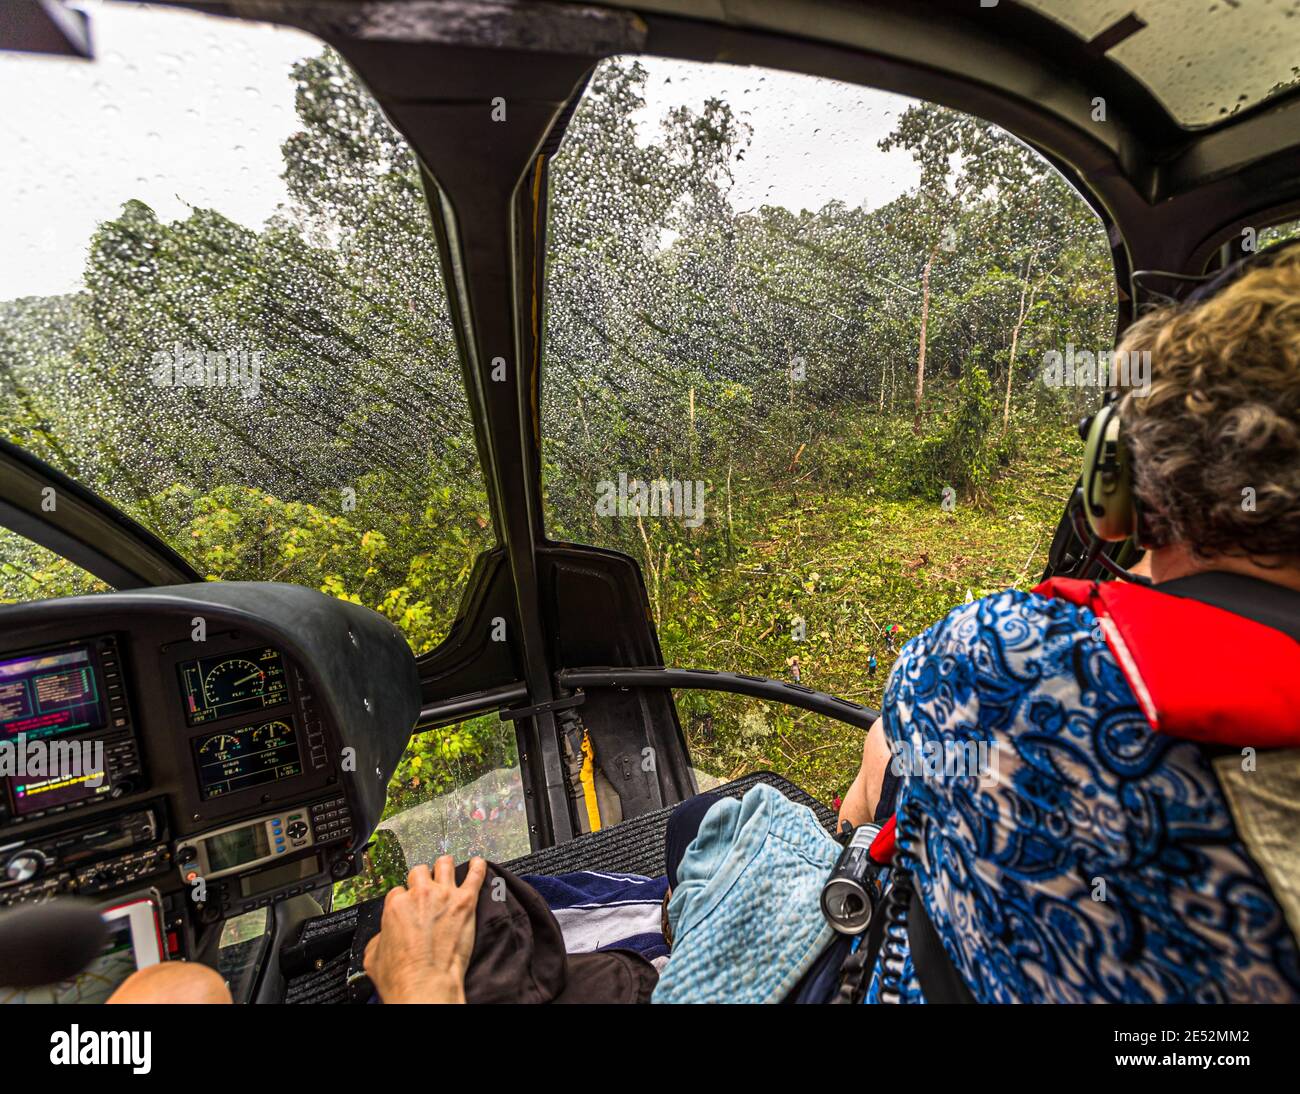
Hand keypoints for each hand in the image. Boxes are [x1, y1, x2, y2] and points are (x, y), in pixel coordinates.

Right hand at [363, 855, 485, 1003]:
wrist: (425, 985)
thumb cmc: (401, 976)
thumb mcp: (373, 956)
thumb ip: (379, 937)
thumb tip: (384, 936)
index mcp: (396, 905)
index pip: (398, 891)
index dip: (403, 900)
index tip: (408, 907)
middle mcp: (420, 895)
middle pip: (419, 873)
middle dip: (421, 880)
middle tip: (425, 890)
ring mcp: (444, 896)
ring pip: (444, 865)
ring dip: (444, 867)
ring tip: (447, 867)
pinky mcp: (465, 902)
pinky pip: (475, 875)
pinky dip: (477, 868)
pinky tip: (478, 863)